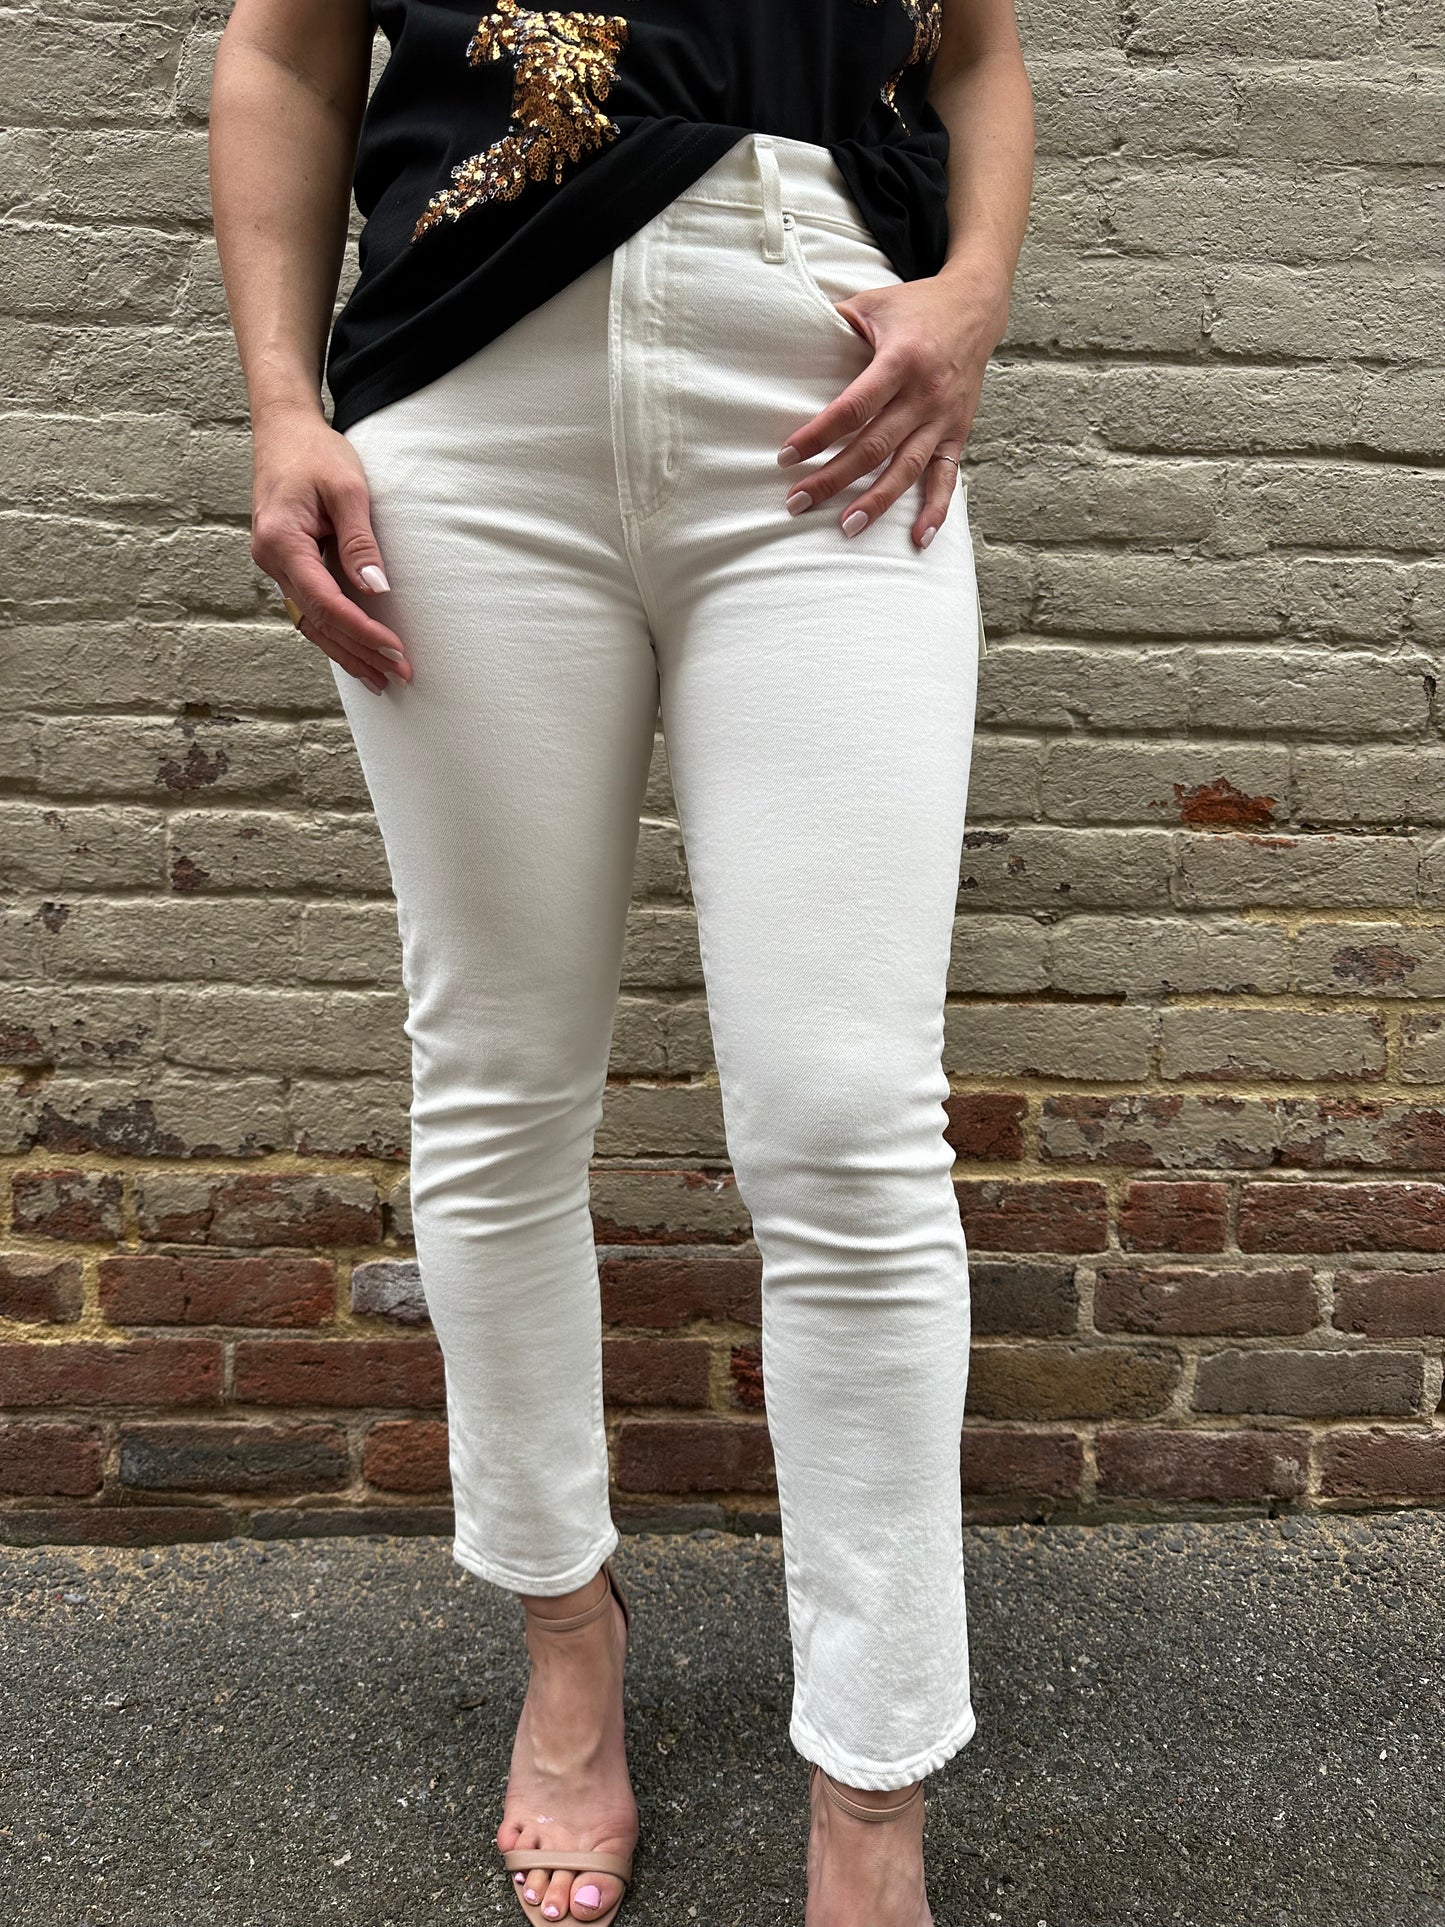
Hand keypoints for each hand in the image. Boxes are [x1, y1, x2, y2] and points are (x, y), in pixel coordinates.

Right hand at [250, 406, 411, 692]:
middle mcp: (270, 560)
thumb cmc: (314, 452)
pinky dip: (333, 632)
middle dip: (358, 651)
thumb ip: (359, 541)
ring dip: (345, 651)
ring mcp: (274, 565)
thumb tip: (376, 588)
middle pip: (317, 621)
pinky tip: (355, 651)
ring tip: (379, 679)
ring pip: (310, 622)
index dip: (362, 630)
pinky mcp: (286, 564)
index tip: (395, 649)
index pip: (325, 601)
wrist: (283, 430)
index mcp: (281, 541)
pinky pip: (309, 608)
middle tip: (398, 675)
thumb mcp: (347, 488)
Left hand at [776, 250, 1009, 548]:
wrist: (977, 307)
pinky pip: (947, 478)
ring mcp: (943, 418)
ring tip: (846, 526)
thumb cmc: (915, 307)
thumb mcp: (873, 303)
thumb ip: (835, 323)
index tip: (786, 457)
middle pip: (873, 447)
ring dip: (876, 502)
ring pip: (906, 469)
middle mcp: (924, 394)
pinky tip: (917, 538)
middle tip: (797, 502)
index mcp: (900, 360)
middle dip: (832, 478)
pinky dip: (935, 510)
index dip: (817, 435)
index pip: (853, 408)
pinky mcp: (958, 432)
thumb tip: (788, 335)